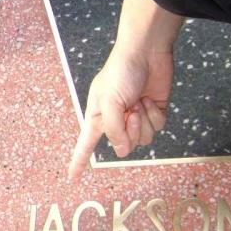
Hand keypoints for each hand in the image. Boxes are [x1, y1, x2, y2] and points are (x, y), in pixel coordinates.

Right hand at [68, 42, 172, 179]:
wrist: (146, 52)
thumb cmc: (121, 72)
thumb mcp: (109, 102)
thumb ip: (114, 130)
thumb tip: (122, 150)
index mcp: (98, 116)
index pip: (86, 143)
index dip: (78, 160)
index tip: (73, 177)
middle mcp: (117, 119)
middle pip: (124, 145)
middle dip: (130, 130)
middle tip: (130, 111)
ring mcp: (136, 117)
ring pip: (143, 140)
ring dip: (144, 122)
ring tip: (139, 103)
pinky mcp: (153, 112)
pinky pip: (157, 128)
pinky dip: (155, 116)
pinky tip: (149, 100)